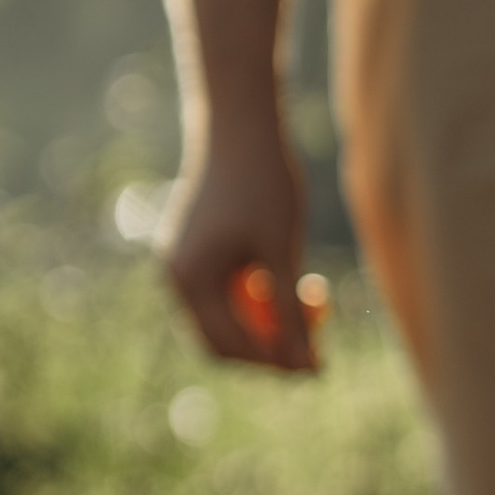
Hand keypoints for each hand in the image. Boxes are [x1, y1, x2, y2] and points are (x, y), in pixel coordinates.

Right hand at [162, 125, 323, 372]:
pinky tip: (294, 281)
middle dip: (270, 350)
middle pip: (223, 343)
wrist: (240, 128)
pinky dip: (258, 301)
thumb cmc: (264, 182)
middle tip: (316, 350)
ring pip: (226, 322)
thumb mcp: (282, 250)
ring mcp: (182, 267)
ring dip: (267, 324)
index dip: (276, 361)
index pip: (231, 346)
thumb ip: (289, 309)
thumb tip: (302, 361)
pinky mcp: (196, 255)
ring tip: (313, 299)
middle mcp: (176, 279)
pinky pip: (225, 297)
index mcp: (191, 280)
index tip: (318, 367)